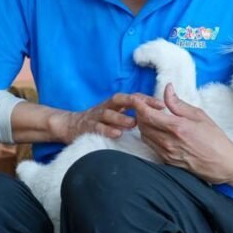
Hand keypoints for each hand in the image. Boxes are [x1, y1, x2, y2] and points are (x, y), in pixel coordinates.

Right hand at [49, 93, 164, 143]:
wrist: (70, 125)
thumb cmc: (98, 121)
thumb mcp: (115, 114)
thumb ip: (131, 114)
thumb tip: (154, 116)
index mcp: (115, 104)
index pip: (133, 97)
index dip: (147, 100)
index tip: (162, 105)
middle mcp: (106, 106)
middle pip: (122, 100)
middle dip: (137, 103)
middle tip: (152, 110)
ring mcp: (96, 116)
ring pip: (109, 113)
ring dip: (122, 117)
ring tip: (134, 123)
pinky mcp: (87, 127)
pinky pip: (98, 127)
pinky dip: (107, 130)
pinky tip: (117, 134)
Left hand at [132, 84, 232, 185]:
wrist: (223, 164)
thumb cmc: (215, 139)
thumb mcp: (199, 116)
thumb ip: (178, 103)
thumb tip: (167, 89)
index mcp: (177, 128)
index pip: (148, 115)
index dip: (139, 105)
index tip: (136, 99)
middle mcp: (168, 142)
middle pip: (142, 125)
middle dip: (140, 113)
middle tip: (145, 106)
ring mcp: (166, 153)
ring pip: (144, 136)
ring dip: (143, 125)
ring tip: (151, 117)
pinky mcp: (166, 161)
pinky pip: (150, 145)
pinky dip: (149, 135)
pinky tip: (157, 130)